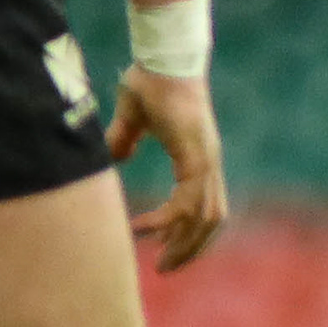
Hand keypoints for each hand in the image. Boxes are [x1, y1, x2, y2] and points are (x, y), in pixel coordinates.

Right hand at [106, 67, 227, 269]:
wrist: (163, 56)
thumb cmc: (150, 80)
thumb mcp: (131, 118)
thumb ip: (124, 140)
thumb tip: (116, 158)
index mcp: (199, 156)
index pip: (205, 205)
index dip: (190, 230)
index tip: (167, 249)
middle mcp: (209, 162)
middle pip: (211, 219)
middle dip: (190, 248)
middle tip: (166, 269)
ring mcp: (207, 159)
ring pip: (204, 217)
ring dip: (184, 244)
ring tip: (161, 264)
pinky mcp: (196, 156)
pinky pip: (186, 201)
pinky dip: (167, 220)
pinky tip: (142, 229)